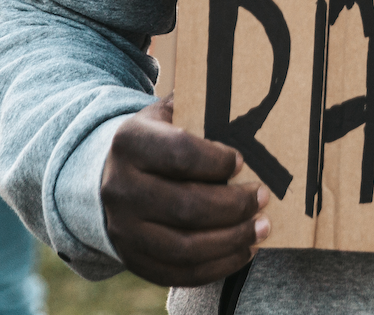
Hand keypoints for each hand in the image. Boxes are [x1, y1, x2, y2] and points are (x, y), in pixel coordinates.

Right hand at [102, 98, 268, 287]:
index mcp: (130, 143)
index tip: (242, 162)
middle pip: (187, 206)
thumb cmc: (157, 139)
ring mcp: (123, 229)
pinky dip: (216, 267)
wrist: (110, 174)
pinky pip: (177, 274)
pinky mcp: (132, 259)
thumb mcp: (170, 112)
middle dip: (234, 205)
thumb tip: (253, 99)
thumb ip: (202, 107)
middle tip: (263, 197)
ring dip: (232, 240)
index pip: (181, 155)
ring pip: (184, 247)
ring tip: (262, 228)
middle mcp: (120, 188)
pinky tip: (243, 251)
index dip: (217, 161)